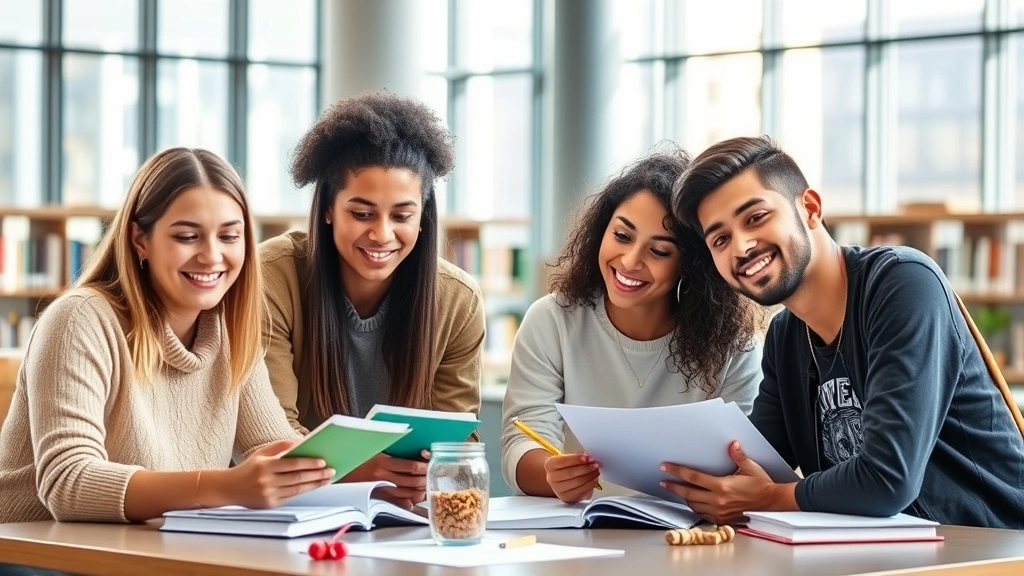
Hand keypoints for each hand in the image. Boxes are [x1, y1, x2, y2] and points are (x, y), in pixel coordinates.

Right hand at [229, 439, 334, 508]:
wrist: (228, 489)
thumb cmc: (248, 468)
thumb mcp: (262, 453)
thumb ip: (281, 446)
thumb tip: (302, 442)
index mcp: (265, 466)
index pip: (292, 464)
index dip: (309, 463)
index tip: (323, 462)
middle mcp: (267, 481)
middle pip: (297, 478)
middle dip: (317, 474)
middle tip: (331, 471)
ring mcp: (268, 494)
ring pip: (297, 489)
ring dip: (315, 484)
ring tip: (327, 479)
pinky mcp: (269, 504)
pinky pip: (291, 497)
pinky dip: (304, 491)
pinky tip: (314, 486)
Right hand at [346, 450, 429, 508]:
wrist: (336, 469)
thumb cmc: (354, 455)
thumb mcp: (371, 447)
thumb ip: (389, 448)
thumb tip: (407, 442)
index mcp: (382, 462)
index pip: (410, 466)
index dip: (424, 466)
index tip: (430, 464)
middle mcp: (382, 476)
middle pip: (411, 480)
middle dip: (425, 478)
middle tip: (433, 475)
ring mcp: (379, 488)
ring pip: (407, 492)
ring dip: (420, 490)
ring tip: (427, 485)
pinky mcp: (376, 496)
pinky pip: (397, 501)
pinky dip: (409, 501)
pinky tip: (415, 498)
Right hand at [544, 453, 600, 502]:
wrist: (558, 479)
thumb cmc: (565, 466)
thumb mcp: (567, 458)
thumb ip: (577, 458)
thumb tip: (590, 459)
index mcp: (550, 465)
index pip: (563, 461)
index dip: (576, 459)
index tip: (588, 457)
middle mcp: (551, 478)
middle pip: (571, 473)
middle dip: (586, 468)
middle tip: (595, 465)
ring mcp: (558, 490)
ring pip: (577, 483)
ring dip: (590, 476)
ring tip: (596, 471)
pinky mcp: (566, 498)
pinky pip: (581, 492)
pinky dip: (590, 485)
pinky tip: (594, 480)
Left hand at [660, 441, 793, 524]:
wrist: (772, 503)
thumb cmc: (761, 485)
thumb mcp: (750, 468)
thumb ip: (738, 456)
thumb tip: (731, 444)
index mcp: (722, 487)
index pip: (693, 477)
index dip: (677, 472)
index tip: (665, 467)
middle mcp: (718, 501)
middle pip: (689, 494)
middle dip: (674, 487)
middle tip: (663, 481)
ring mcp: (720, 512)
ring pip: (694, 506)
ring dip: (684, 498)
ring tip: (676, 490)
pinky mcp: (723, 519)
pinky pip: (703, 514)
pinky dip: (695, 507)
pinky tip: (692, 502)